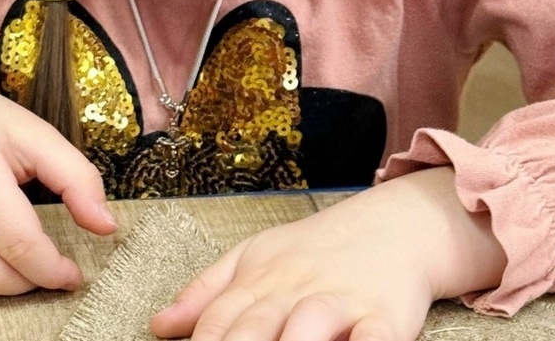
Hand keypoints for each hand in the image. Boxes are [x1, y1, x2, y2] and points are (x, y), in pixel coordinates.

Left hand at [150, 167, 506, 340]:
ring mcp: (340, 300)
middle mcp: (295, 290)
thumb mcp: (256, 258)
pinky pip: (374, 337)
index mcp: (260, 280)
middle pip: (254, 327)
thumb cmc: (318, 251)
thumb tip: (158, 326)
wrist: (395, 225)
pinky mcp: (386, 313)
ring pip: (308, 327)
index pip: (218, 320)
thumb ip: (208, 292)